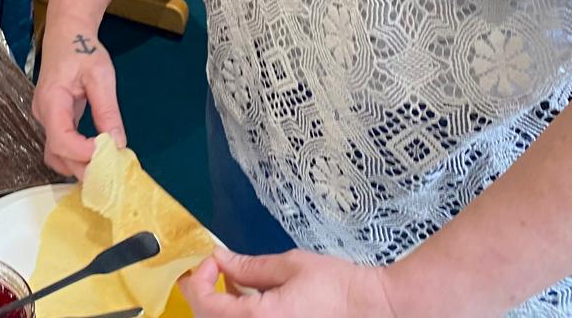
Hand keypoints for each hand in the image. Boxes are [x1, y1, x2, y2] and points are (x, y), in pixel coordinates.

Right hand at [31, 20, 123, 177]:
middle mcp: (42, 114)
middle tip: (111, 170)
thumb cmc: (82, 49)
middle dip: (83, 166)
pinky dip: (77, 155)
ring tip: (104, 165)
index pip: (61, 139)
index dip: (83, 152)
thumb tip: (117, 143)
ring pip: (56, 154)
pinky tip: (96, 155)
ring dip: (78, 165)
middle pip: (57, 154)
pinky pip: (61, 145)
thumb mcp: (101, 76)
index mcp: (51, 100)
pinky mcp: (53, 119)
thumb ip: (107, 110)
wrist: (68, 33)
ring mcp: (45, 118)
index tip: (107, 152)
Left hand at [181, 248, 399, 317]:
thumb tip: (220, 259)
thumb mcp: (289, 266)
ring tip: (233, 280)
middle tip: (212, 270)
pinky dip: (240, 315)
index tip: (210, 260)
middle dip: (204, 294)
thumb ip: (249, 266)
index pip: (205, 305)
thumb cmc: (337, 286)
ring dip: (221, 306)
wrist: (373, 309)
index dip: (198, 279)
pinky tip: (252, 298)